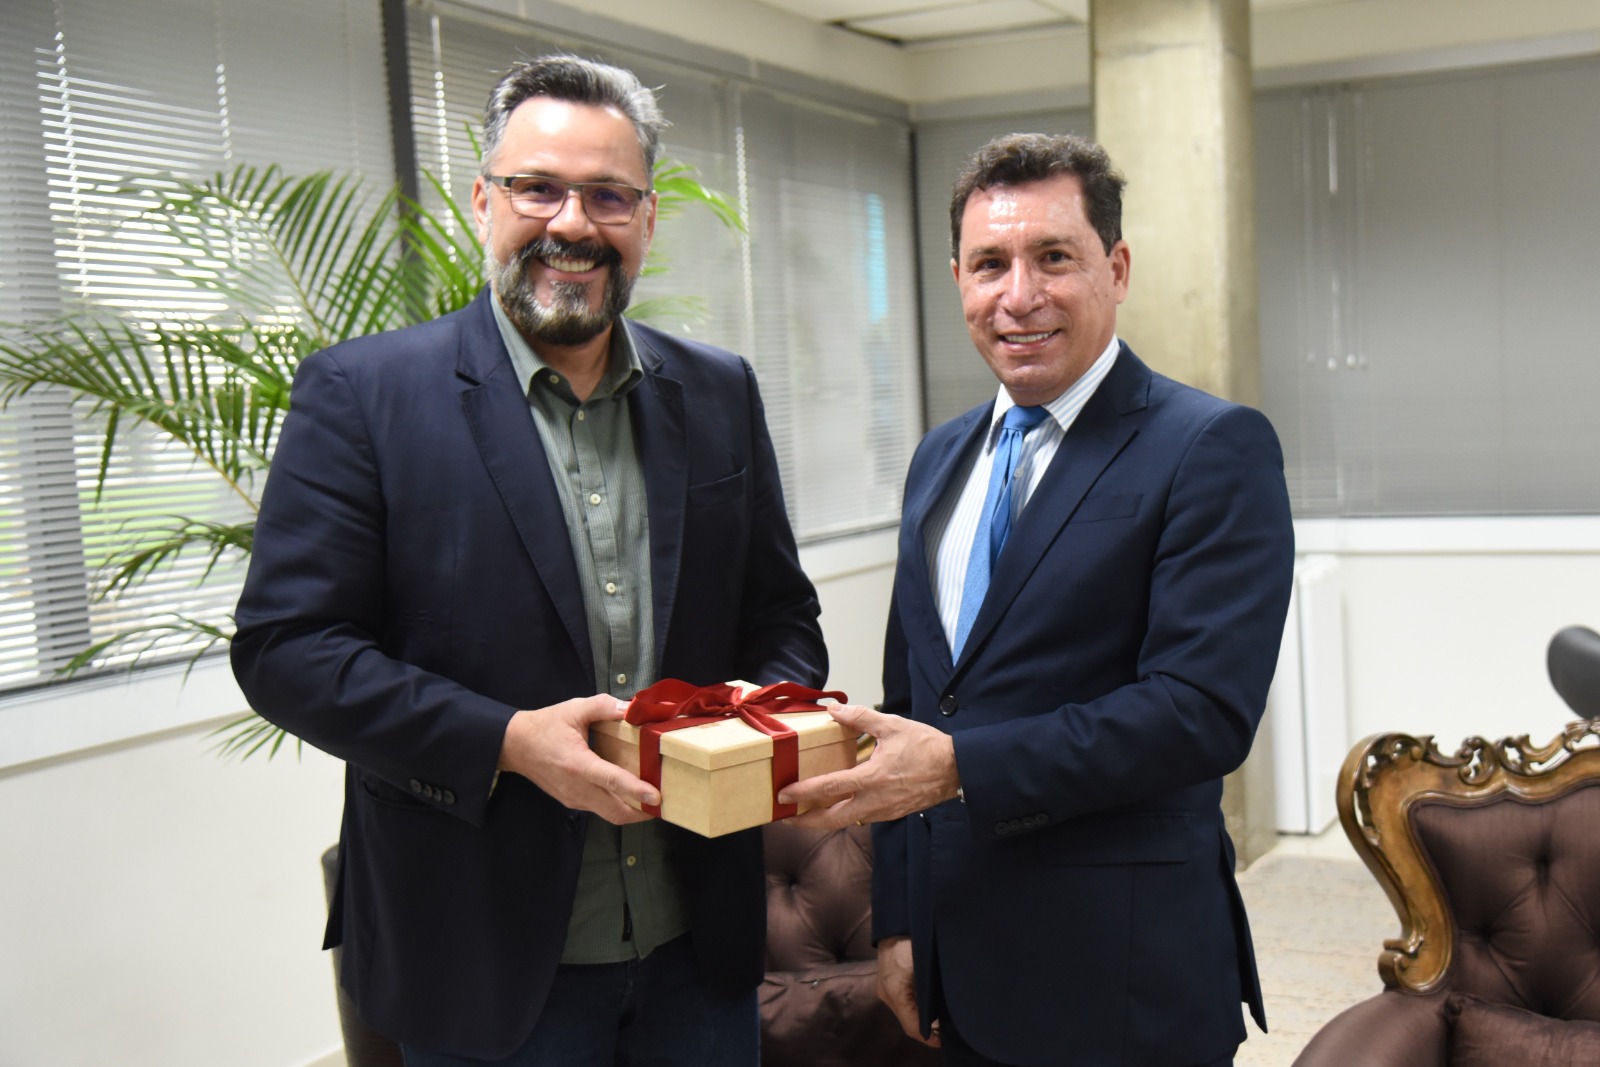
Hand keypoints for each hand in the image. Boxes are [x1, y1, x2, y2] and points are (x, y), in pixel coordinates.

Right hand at [498, 694, 656, 824]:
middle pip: (615, 811)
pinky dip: (617, 805)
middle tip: (663, 803)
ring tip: (650, 800)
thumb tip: (630, 708)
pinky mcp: (572, 801)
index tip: (656, 796)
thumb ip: (604, 706)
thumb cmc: (543, 727)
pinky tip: (628, 793)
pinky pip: (599, 809)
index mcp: (577, 763)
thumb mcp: (574, 709)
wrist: (514, 745)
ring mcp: (573, 798)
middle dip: (642, 812)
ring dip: (631, 811)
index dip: (636, 790)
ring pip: (608, 814)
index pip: (611, 780)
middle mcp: (576, 787)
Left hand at [777, 704, 958, 828]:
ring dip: (822, 819)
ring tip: (804, 811)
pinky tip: (836, 804)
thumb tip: (835, 710)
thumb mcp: (892, 726)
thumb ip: (860, 718)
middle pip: (830, 819)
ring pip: (845, 821)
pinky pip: (861, 817)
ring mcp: (883, 811)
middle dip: (804, 821)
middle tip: (784, 816)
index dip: (802, 793)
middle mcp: (873, 801)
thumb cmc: (927, 747)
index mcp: (870, 778)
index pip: (828, 789)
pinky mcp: (891, 814)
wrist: (956, 770)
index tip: (783, 794)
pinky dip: (843, 814)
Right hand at [877, 937, 938, 1045]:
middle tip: (948, 1030)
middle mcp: (887, 994)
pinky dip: (917, 1006)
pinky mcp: (889, 980)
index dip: (929, 1037)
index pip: (912, 1026)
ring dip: (922, 1017)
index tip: (945, 1040)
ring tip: (942, 1019)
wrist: (899, 918)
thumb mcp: (926, 966)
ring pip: (906, 1011)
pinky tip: (931, 1004)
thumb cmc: (914, 939)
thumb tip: (942, 1015)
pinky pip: (903, 1000)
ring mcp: (886, 987)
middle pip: (908, 1021)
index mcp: (895, 993)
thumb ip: (931, 992)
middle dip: (927, 1028)